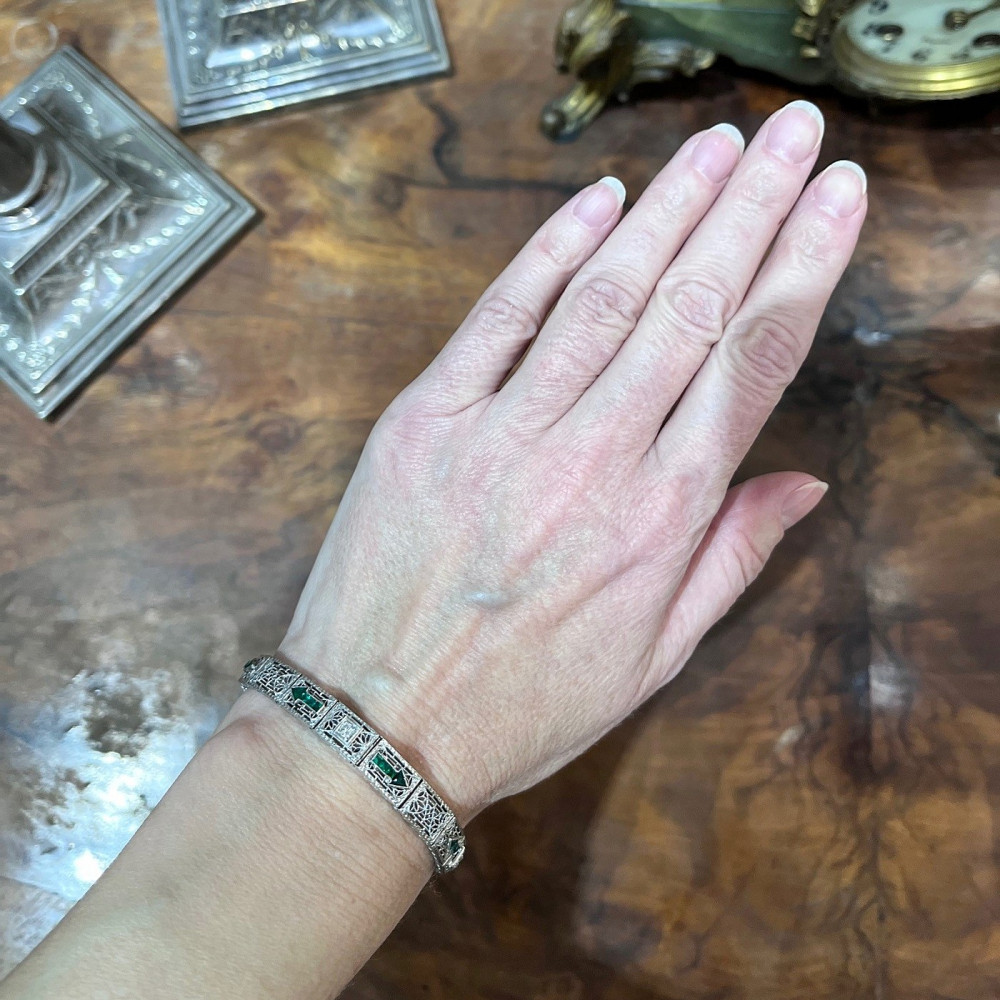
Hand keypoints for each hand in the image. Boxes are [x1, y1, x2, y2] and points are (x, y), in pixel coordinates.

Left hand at [263, 101, 865, 821]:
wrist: (379, 728)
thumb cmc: (524, 705)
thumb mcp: (653, 658)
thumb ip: (732, 558)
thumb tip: (804, 482)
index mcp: (660, 519)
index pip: (753, 362)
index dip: (804, 267)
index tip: (836, 201)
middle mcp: (593, 460)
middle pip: (690, 305)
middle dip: (751, 206)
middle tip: (794, 135)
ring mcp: (503, 431)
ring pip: (605, 295)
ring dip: (668, 208)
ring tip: (718, 146)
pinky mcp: (425, 420)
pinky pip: (499, 317)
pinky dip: (550, 251)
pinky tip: (600, 201)